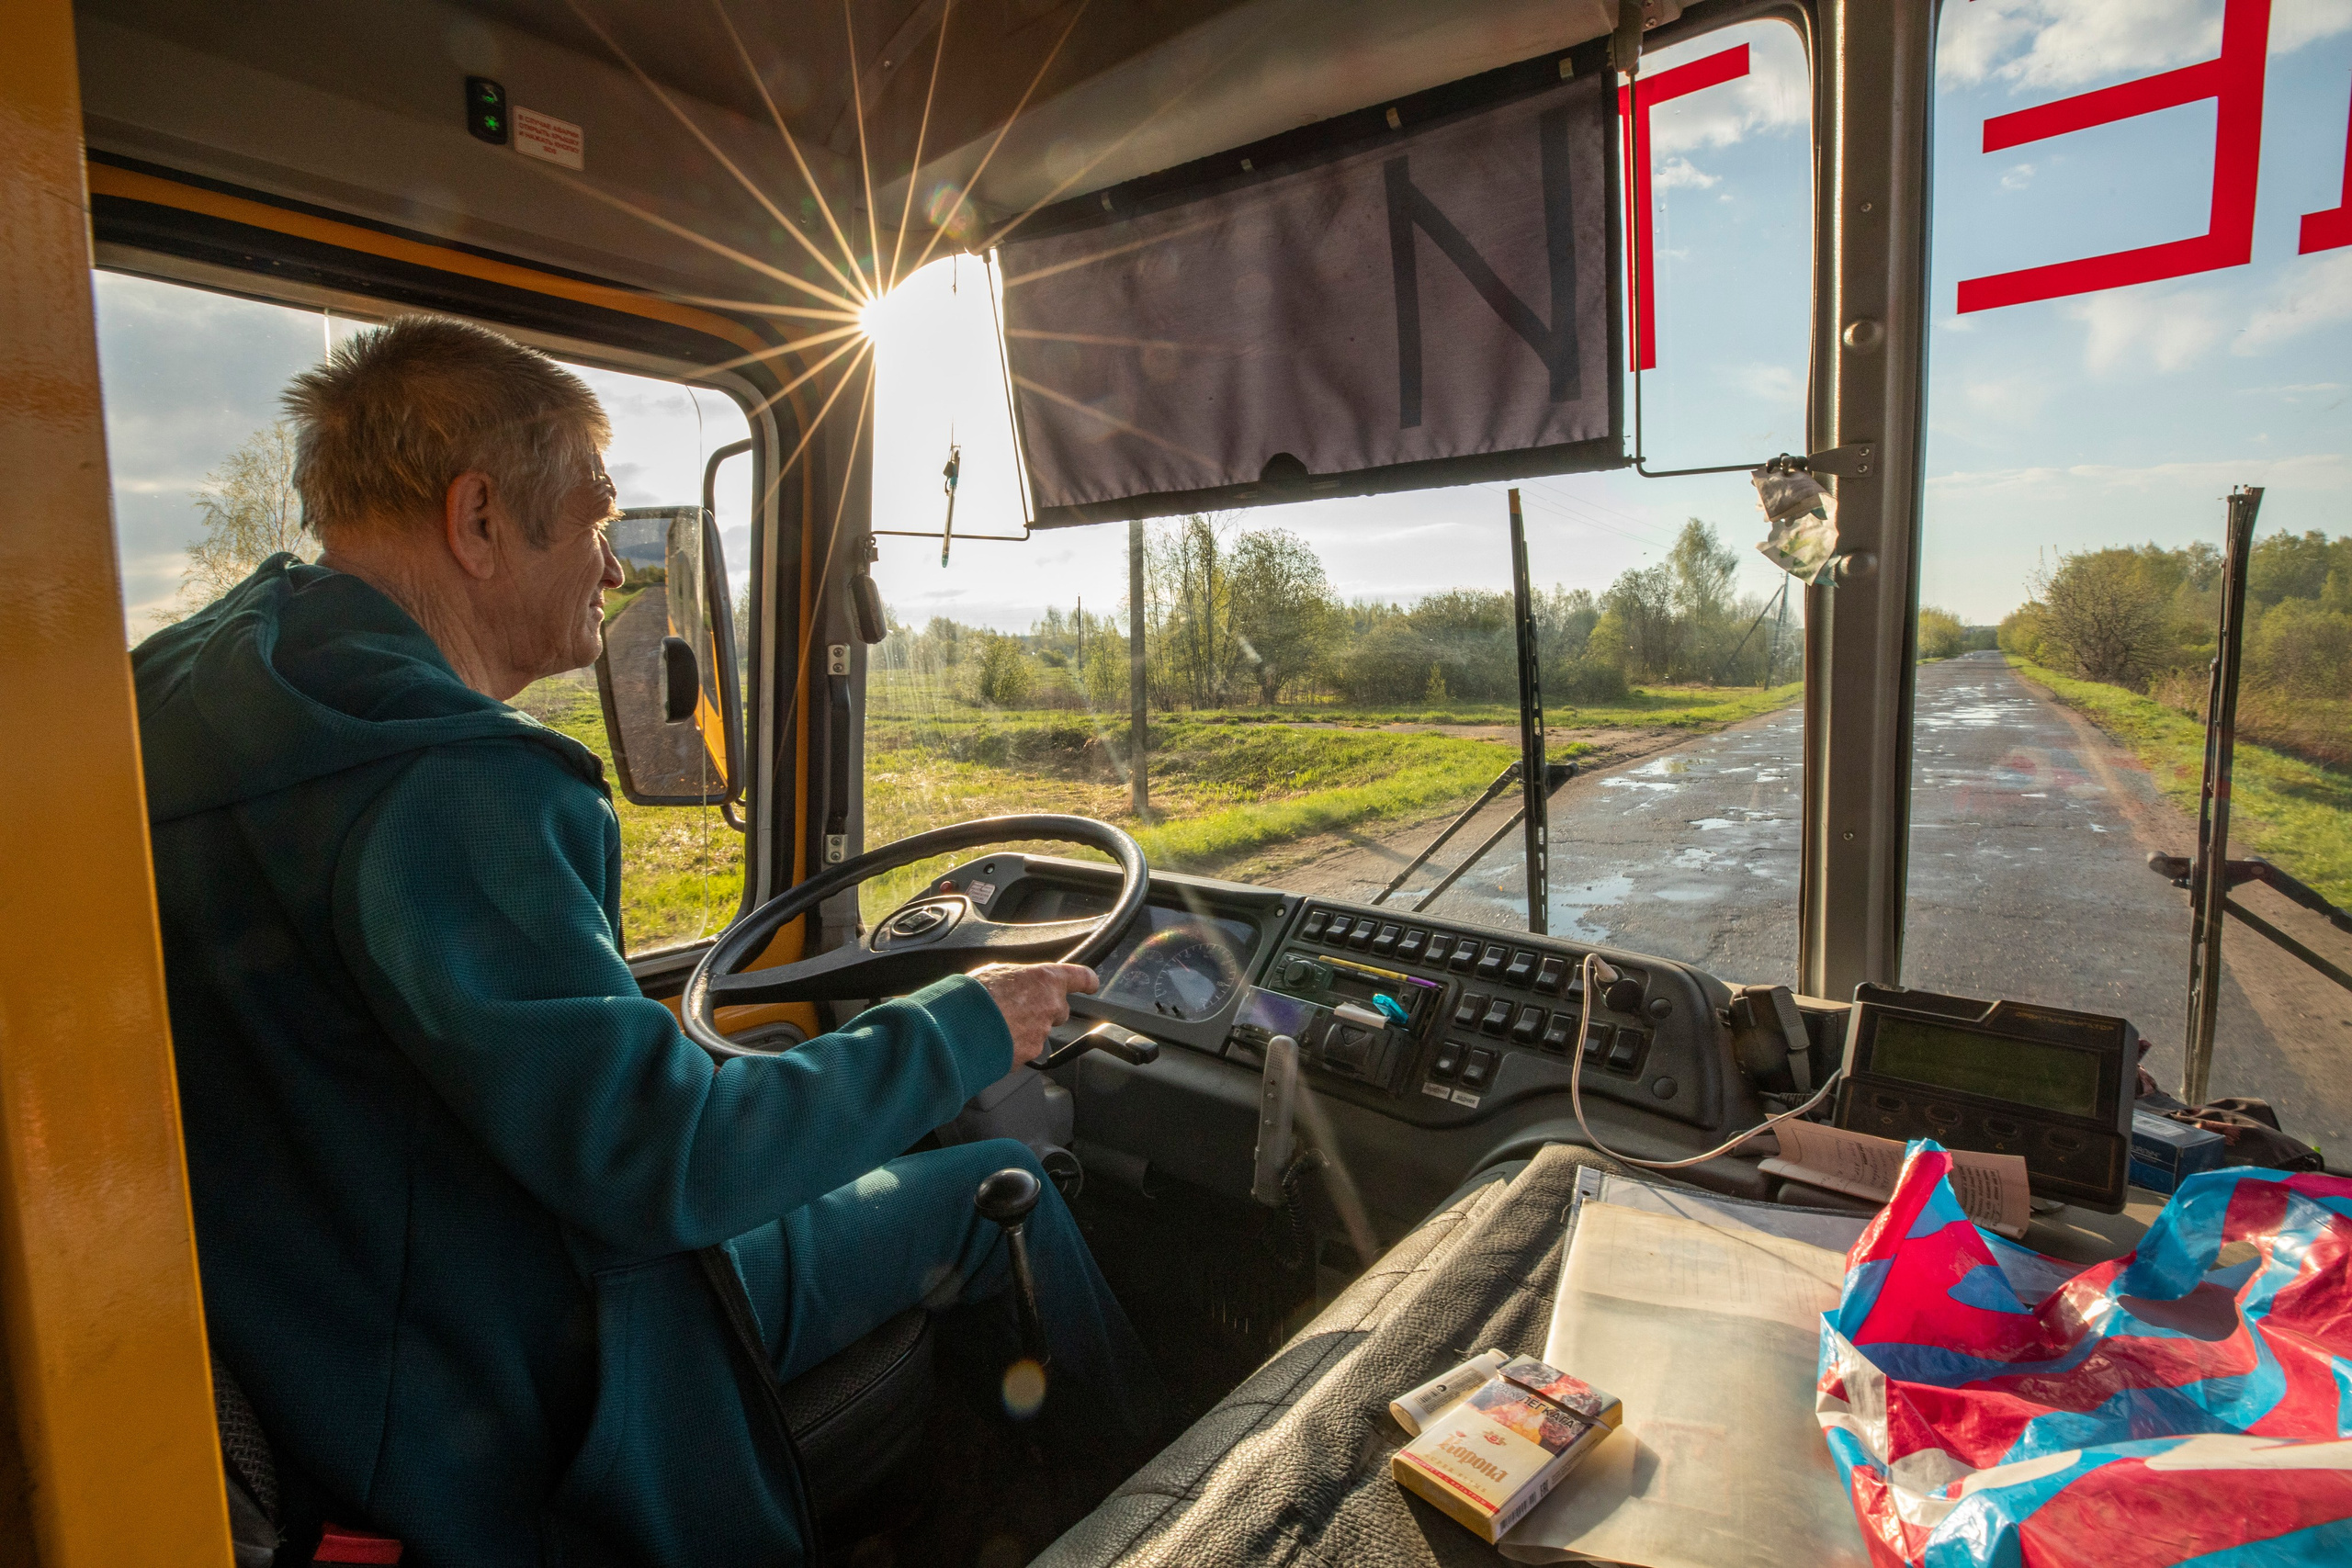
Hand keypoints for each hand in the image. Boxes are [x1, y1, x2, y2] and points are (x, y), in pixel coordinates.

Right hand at [972, 962, 1098, 1067]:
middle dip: (1043, 1010)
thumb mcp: (998, 972)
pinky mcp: (1029, 1054)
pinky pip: (1024, 1049)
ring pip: (1039, 1031)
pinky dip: (1012, 1045)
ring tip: (997, 1023)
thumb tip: (1018, 984)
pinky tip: (994, 1038)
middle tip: (1018, 1007)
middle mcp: (1050, 1006)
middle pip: (1059, 1010)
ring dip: (1024, 1029)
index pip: (1079, 977)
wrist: (960, 1026)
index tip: (1091, 983)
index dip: (1087, 980)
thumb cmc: (975, 994)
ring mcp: (1041, 1033)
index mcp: (1045, 980)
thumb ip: (1019, 979)